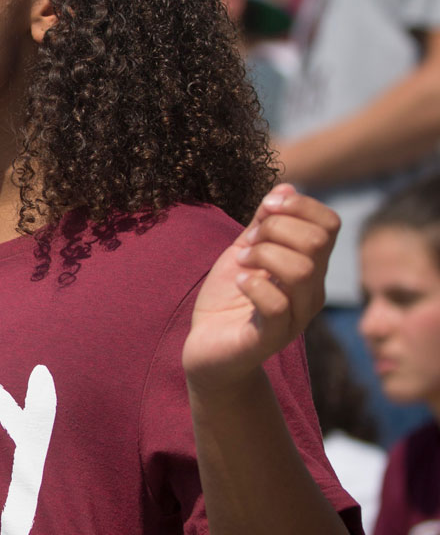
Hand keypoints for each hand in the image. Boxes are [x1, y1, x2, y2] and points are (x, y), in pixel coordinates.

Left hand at [183, 185, 337, 390]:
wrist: (207, 348)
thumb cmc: (227, 299)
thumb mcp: (243, 251)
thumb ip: (263, 222)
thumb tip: (286, 185)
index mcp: (309, 267)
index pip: (328, 224)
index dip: (298, 205)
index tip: (264, 209)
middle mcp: (310, 292)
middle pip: (316, 241)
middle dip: (274, 229)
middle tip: (248, 243)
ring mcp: (295, 317)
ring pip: (300, 269)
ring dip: (262, 255)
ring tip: (241, 263)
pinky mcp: (271, 338)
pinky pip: (277, 304)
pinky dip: (254, 285)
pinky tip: (239, 283)